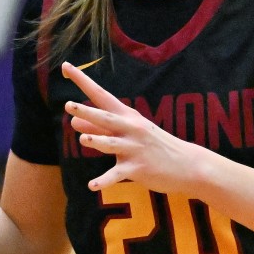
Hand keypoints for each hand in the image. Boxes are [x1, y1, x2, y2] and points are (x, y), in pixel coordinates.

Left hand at [61, 62, 204, 193]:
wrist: (188, 165)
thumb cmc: (153, 146)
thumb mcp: (128, 132)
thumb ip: (99, 128)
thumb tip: (72, 121)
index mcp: (126, 117)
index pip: (100, 95)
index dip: (82, 81)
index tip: (66, 67)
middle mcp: (130, 129)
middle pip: (105, 118)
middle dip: (87, 112)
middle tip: (69, 105)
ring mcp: (134, 149)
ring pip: (111, 144)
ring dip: (97, 141)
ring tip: (83, 140)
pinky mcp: (137, 169)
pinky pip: (116, 175)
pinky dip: (103, 181)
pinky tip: (91, 186)